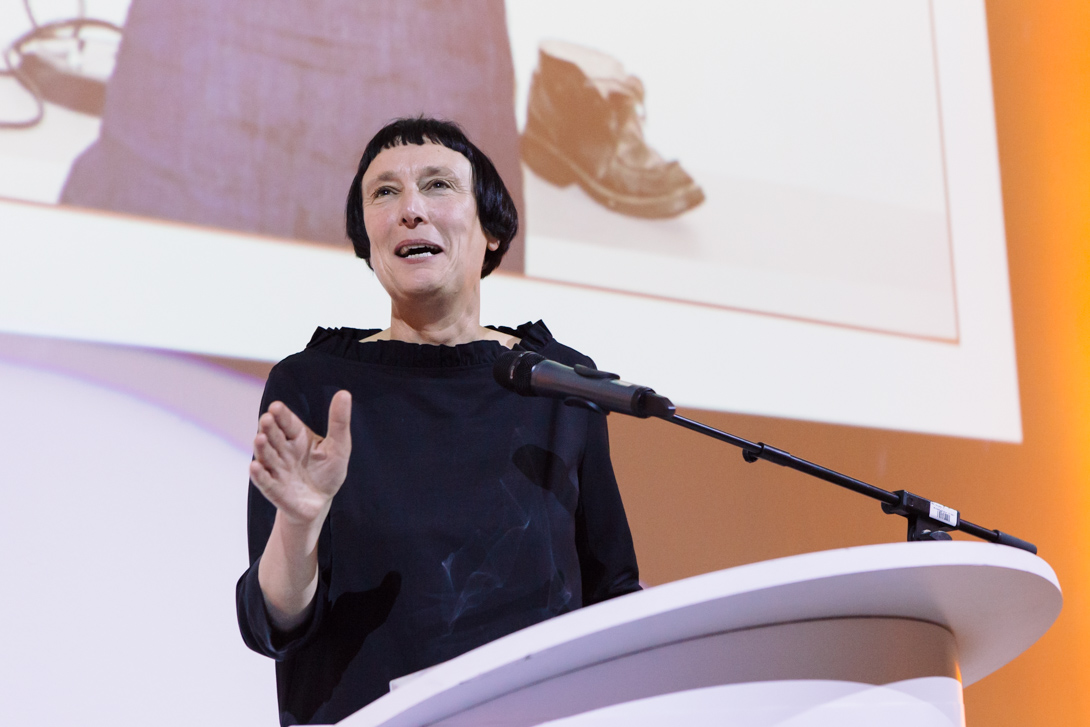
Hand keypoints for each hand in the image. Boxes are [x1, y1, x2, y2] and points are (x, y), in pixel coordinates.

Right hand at [250, 390, 352, 527]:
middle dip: (269, 428)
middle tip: (267, 419)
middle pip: (274, 437)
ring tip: (259, 438)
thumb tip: (344, 393)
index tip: (276, 407)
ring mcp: (277, 470)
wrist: (319, 503)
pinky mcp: (274, 489)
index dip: (282, 415)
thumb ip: (339, 422)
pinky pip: (265, 481)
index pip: (288, 423)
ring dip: (262, 448)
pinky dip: (259, 474)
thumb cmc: (328, 472)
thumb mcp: (339, 446)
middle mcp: (283, 451)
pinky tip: (255, 466)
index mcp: (298, 437)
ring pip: (267, 456)